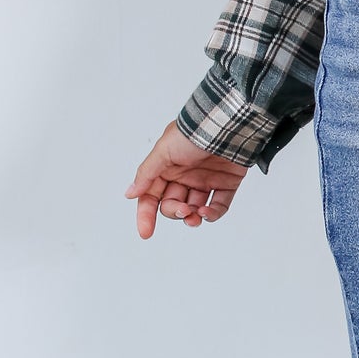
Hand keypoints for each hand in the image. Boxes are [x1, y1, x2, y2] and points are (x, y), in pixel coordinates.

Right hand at [125, 122, 250, 237]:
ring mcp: (206, 180)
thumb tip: (130, 194)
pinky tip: (208, 212)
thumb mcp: (163, 151)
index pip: (151, 196)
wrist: (227, 125)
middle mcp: (185, 175)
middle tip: (182, 210)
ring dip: (193, 217)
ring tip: (196, 216)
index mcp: (166, 168)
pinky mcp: (227, 183)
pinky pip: (219, 205)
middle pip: (173, 204)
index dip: (146, 214)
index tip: (146, 232)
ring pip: (195, 208)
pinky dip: (213, 213)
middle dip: (175, 212)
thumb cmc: (193, 133)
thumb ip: (147, 173)